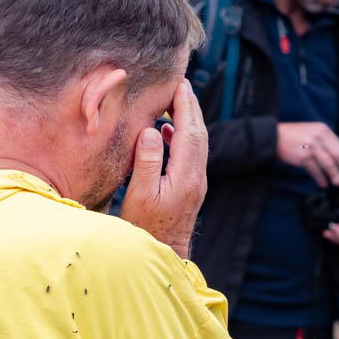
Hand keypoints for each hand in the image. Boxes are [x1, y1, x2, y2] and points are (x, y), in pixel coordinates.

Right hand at [120, 79, 207, 258]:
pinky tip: (166, 133)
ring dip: (187, 120)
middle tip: (180, 85)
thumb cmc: (147, 228)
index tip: (179, 84)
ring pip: (197, 143)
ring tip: (174, 103)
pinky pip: (191, 154)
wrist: (165, 254)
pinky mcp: (190, 189)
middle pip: (198, 133)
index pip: (188, 131)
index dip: (185, 106)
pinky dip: (181, 137)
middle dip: (190, 107)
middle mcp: (196, 176)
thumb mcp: (141, 195)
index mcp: (185, 174)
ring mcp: (196, 183)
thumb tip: (151, 131)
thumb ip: (147, 162)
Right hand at [277, 122, 338, 187]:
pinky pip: (315, 170)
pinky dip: (320, 178)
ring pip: (328, 164)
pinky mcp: (302, 158)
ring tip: (338, 182)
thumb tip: (335, 156)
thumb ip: (323, 140)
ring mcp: (311, 148)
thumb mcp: (311, 131)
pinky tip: (323, 183)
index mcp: (323, 130)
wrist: (273, 137)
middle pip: (337, 155)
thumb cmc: (291, 136)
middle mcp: (319, 138)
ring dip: (334, 175)